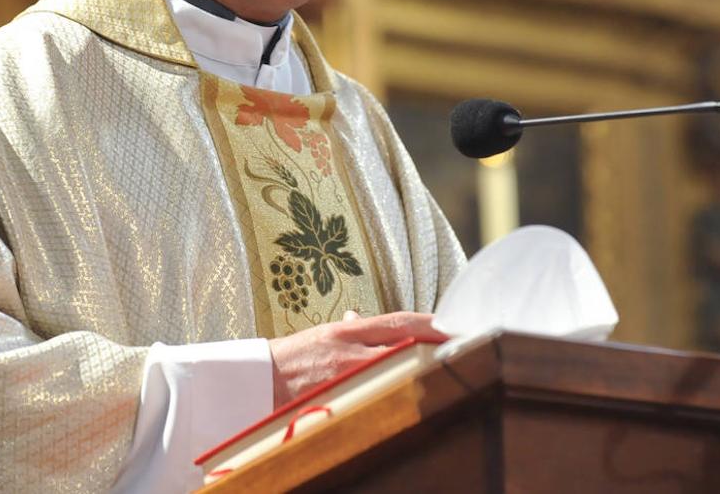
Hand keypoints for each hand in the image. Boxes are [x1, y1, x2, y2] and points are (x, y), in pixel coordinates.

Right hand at [267, 311, 446, 406]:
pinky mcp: (341, 398)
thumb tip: (360, 320)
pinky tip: (417, 394)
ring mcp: (348, 376)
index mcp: (347, 331)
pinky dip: (397, 392)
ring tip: (450, 367)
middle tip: (465, 345)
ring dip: (423, 367)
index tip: (454, 323)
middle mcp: (351, 350)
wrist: (254, 381)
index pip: (399, 321)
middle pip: (406, 344)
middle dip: (437, 345)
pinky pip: (377, 394)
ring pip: (397, 369)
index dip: (430, 322)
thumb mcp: (321, 335)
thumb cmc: (289, 358)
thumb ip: (347, 331)